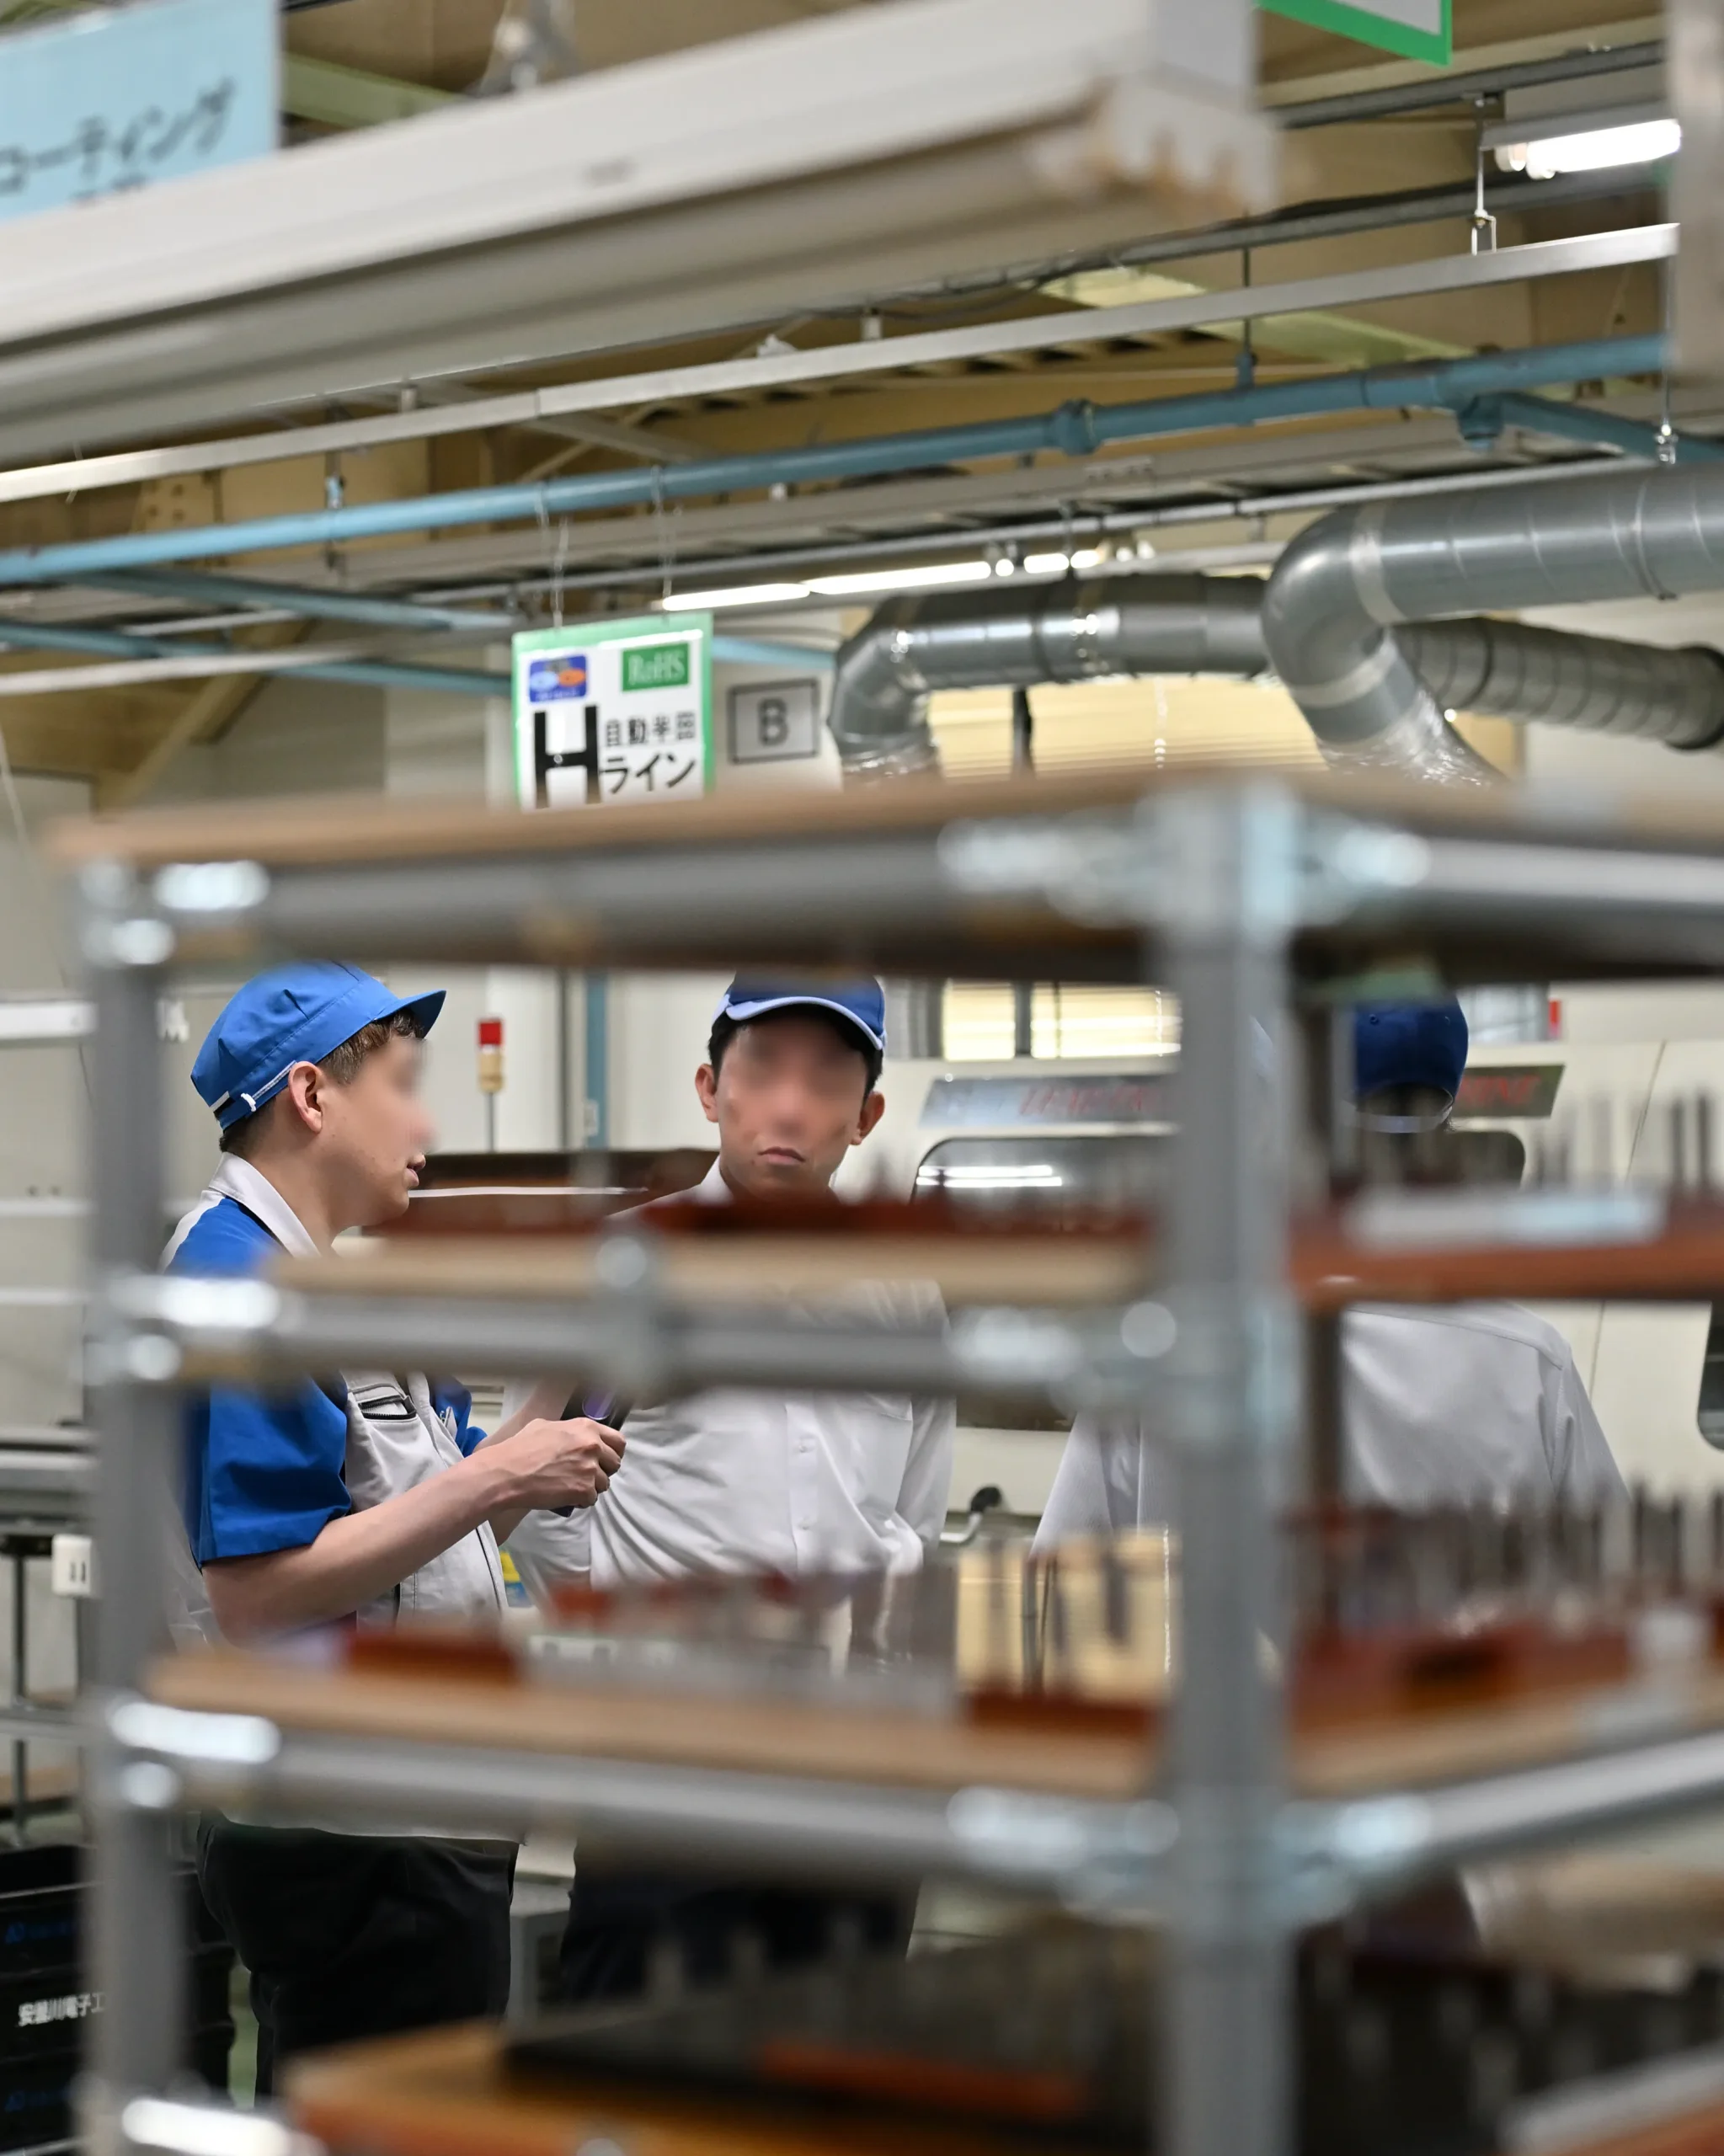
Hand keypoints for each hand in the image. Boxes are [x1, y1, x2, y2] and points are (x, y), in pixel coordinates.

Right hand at [488, 1416, 623, 1511]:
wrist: (506, 1472)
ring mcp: (589, 1468)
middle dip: (603, 1471)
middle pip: (615, 1463)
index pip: (618, 1441)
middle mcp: (592, 1445)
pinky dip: (580, 1501)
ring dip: (590, 1488)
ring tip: (571, 1487)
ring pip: (604, 1484)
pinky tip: (566, 1497)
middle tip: (585, 1476)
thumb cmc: (520, 1448)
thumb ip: (568, 1430)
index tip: (604, 1459)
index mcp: (586, 1427)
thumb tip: (571, 1435)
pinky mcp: (583, 1489)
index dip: (612, 1452)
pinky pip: (591, 1499)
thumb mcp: (545, 1426)